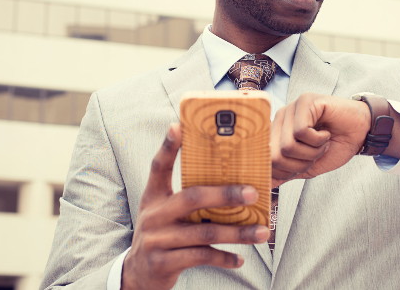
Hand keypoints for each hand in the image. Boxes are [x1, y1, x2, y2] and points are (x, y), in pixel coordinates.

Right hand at [122, 124, 269, 289]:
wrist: (138, 274)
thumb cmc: (163, 234)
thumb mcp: (166, 212)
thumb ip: (189, 198)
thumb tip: (233, 185)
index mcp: (153, 196)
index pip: (159, 166)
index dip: (168, 146)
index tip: (178, 126)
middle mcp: (153, 215)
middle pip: (192, 198)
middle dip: (226, 194)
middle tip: (253, 193)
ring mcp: (157, 239)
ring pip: (205, 232)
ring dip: (237, 233)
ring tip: (260, 232)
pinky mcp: (164, 262)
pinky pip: (202, 256)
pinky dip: (224, 257)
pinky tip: (239, 258)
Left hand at [270, 93, 370, 185]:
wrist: (361, 133)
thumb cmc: (335, 146)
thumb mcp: (307, 165)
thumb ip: (285, 172)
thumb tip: (265, 183)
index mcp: (277, 131)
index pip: (265, 159)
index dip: (285, 171)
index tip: (303, 166)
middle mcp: (280, 118)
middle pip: (274, 155)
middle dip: (298, 165)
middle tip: (315, 155)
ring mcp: (292, 108)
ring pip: (287, 145)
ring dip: (310, 152)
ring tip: (322, 143)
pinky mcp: (305, 101)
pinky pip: (301, 132)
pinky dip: (318, 140)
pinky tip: (326, 133)